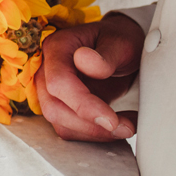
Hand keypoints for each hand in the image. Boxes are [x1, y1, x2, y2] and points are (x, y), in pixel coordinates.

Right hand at [35, 14, 144, 141]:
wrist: (119, 47)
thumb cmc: (119, 40)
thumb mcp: (121, 42)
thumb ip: (105, 55)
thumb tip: (84, 62)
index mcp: (57, 48)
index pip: (59, 83)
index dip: (83, 105)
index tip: (113, 120)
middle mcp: (46, 70)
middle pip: (54, 108)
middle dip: (90, 125)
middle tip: (126, 127)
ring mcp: (50, 90)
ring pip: (60, 123)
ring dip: (94, 133)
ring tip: (128, 126)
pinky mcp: (62, 106)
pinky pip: (70, 129)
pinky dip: (95, 134)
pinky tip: (118, 125)